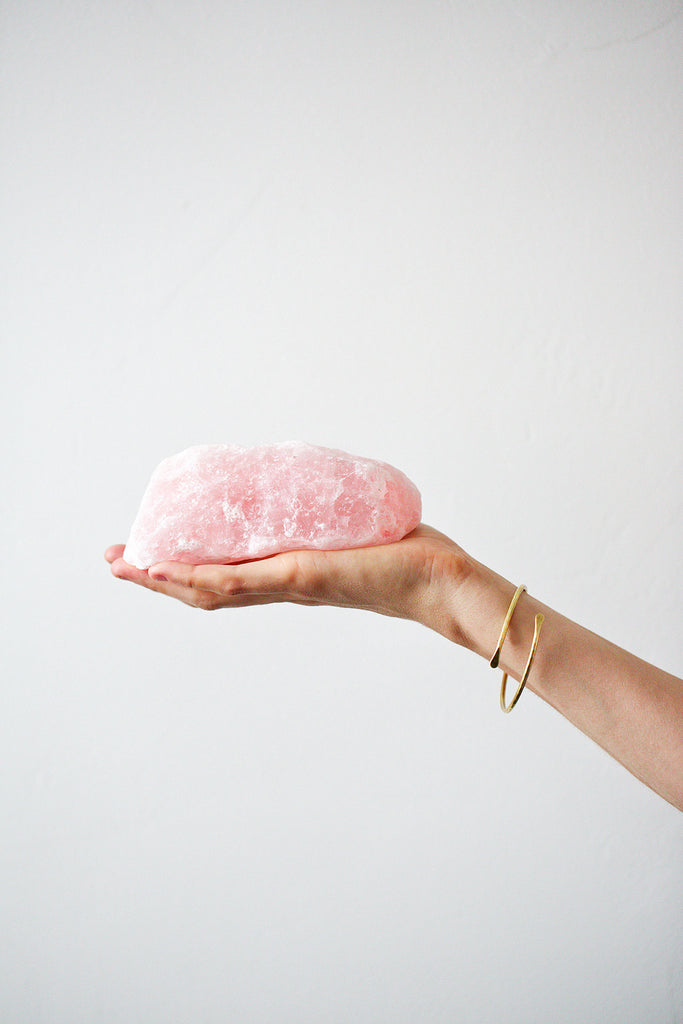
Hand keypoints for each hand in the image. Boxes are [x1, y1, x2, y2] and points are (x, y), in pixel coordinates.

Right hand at [105, 526, 471, 641]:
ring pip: (209, 588)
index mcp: (290, 576)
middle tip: (115, 560)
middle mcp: (281, 586)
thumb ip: (335, 510)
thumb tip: (326, 478)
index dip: (184, 567)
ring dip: (160, 578)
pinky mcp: (301, 578)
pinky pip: (235, 580)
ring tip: (122, 565)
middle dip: (156, 575)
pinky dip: (194, 576)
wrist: (443, 581)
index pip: (226, 574)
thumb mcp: (358, 525)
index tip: (148, 553)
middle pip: (205, 587)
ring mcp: (287, 585)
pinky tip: (162, 568)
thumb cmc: (410, 555)